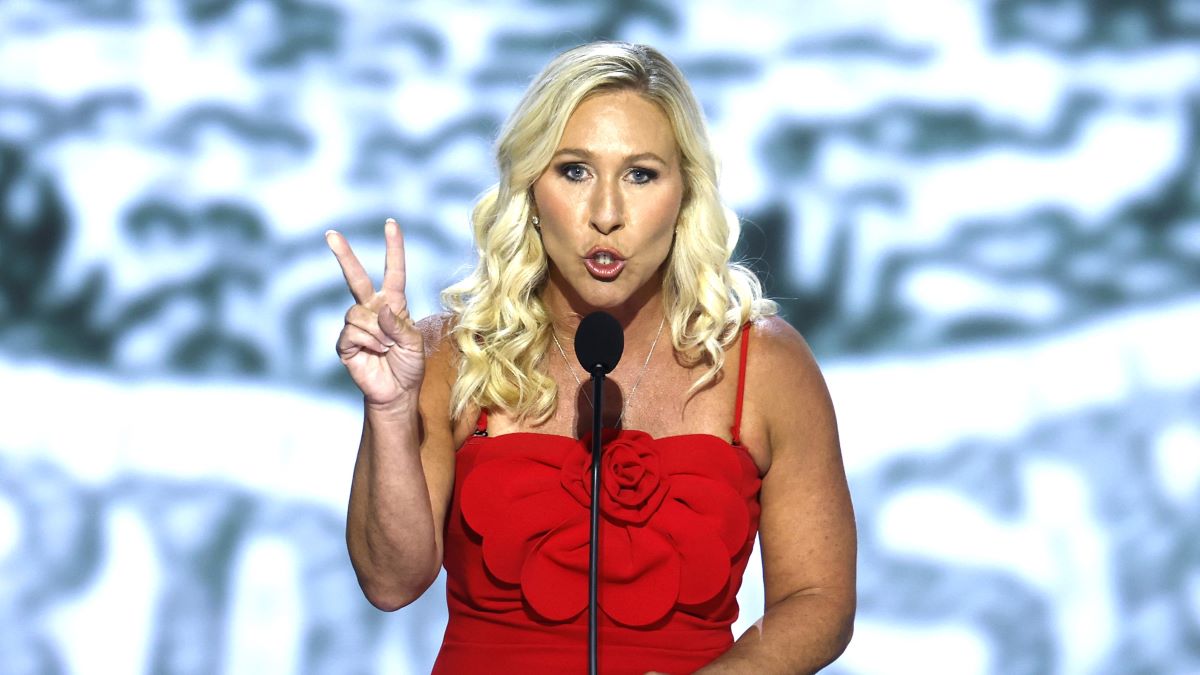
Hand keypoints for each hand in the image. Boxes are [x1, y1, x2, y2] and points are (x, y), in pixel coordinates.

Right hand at [326, 219, 423, 406]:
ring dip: (377, 332)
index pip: (393, 272)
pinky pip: (352, 332)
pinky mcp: (345, 342)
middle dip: (343, 256)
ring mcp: (357, 325)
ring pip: (358, 313)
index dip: (393, 248)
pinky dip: (369, 342)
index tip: (391, 224)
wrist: (396, 392)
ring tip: (387, 348)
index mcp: (394, 304)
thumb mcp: (415, 343)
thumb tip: (380, 309)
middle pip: (356, 278)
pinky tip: (375, 353)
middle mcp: (372, 309)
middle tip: (331, 234)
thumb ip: (401, 324)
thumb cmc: (409, 365)